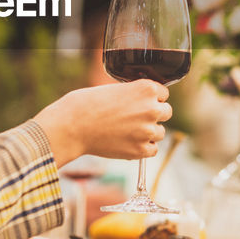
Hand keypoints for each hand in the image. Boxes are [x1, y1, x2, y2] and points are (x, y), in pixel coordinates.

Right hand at [35, 80, 171, 165]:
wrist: (73, 126)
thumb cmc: (88, 104)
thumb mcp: (115, 89)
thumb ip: (135, 95)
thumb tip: (146, 103)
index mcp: (146, 89)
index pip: (164, 94)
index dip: (152, 98)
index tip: (141, 103)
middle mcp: (151, 108)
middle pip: (166, 112)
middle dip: (153, 115)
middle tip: (135, 118)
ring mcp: (147, 130)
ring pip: (160, 132)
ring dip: (148, 133)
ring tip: (127, 131)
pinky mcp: (140, 149)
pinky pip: (152, 149)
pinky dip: (143, 148)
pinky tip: (128, 143)